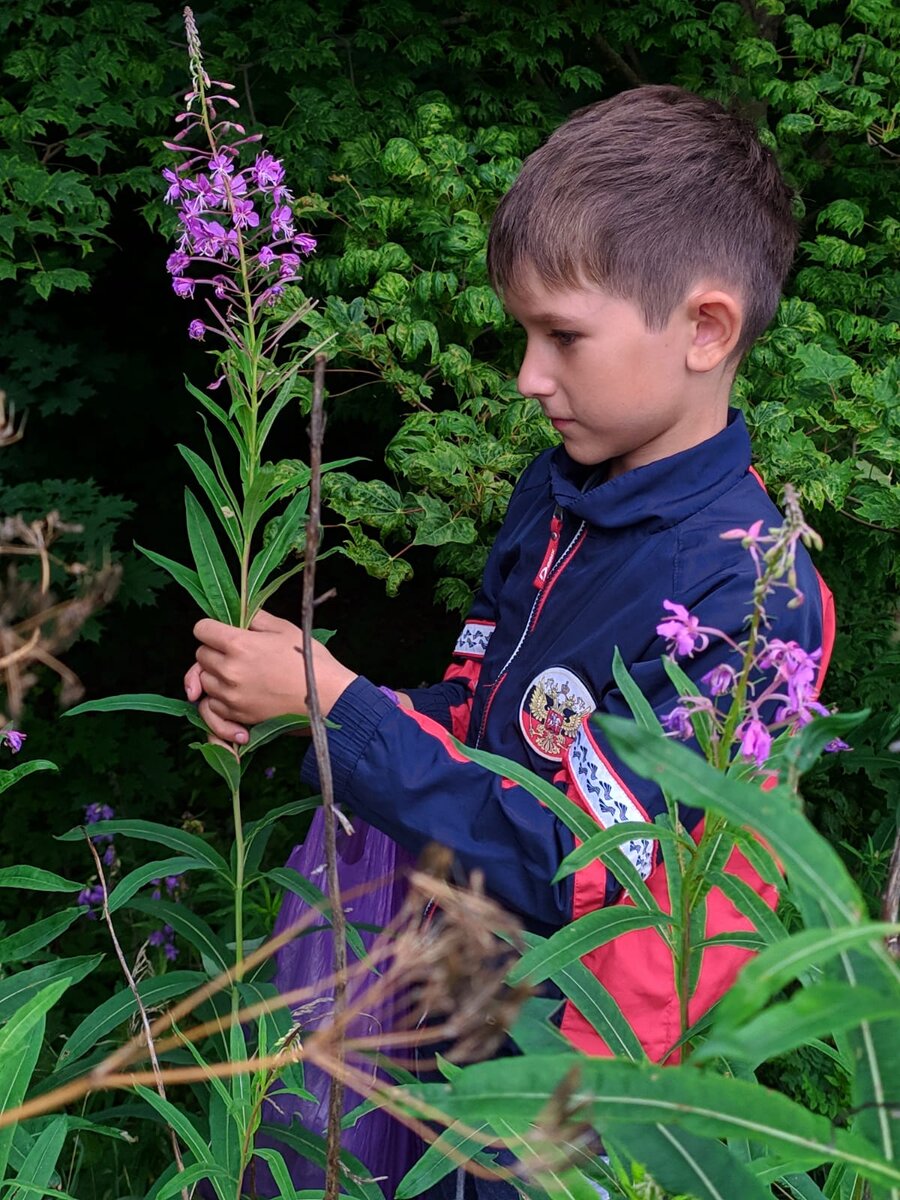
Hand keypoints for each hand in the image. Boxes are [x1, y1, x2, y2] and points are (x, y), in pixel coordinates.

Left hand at [184, 609, 357, 743]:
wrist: (328, 699)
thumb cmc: (311, 661)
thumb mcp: (285, 629)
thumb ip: (255, 617)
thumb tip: (239, 613)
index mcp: (238, 644)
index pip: (201, 629)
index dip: (211, 628)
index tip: (222, 632)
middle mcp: (228, 670)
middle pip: (200, 655)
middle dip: (214, 651)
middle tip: (236, 653)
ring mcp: (230, 696)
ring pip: (204, 681)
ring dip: (215, 676)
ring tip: (238, 674)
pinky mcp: (236, 716)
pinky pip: (210, 707)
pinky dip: (218, 700)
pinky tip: (234, 695)